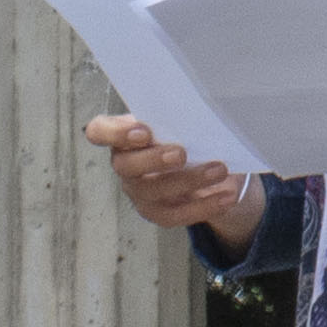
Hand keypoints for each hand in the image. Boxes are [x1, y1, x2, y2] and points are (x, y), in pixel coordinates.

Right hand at [89, 111, 257, 244]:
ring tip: (219, 170)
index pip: (99, 131)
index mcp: (126, 135)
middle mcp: (126, 164)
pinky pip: (175, 215)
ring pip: (151, 191)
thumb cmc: (196, 137)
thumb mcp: (190, 122)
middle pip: (124, 165)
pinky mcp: (158, 212)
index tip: (143, 132)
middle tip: (181, 154)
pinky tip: (226, 197)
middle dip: (152, 160)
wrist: (216, 170)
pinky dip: (203, 206)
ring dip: (187, 180)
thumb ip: (184, 117)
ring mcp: (139, 190)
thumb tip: (203, 111)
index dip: (115, 134)